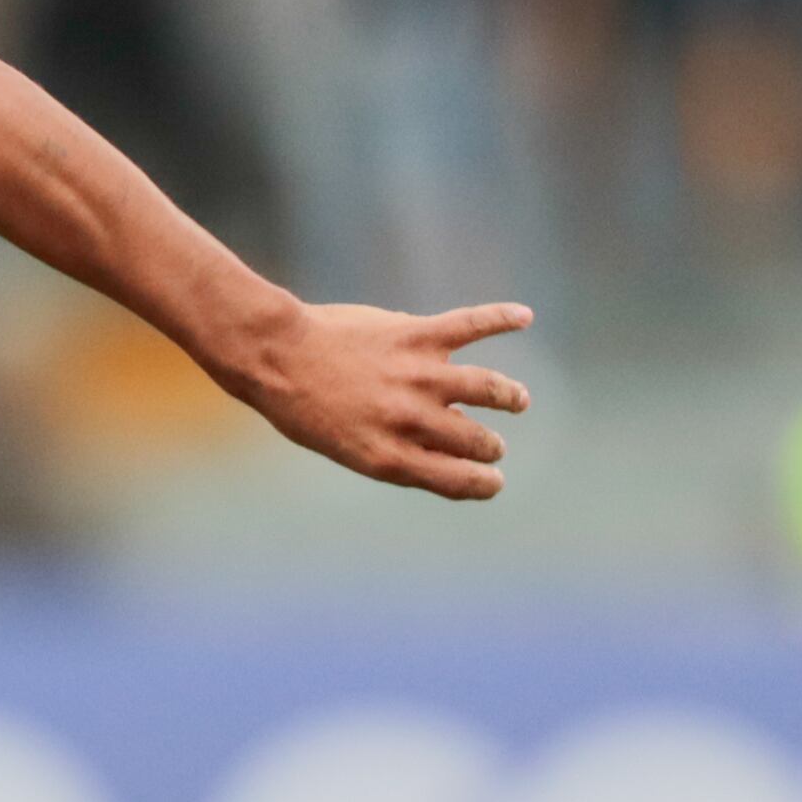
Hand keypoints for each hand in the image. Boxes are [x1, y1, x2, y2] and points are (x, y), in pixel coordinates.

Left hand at [228, 299, 536, 500]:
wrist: (277, 357)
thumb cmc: (304, 408)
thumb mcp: (347, 445)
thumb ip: (398, 445)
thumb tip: (447, 435)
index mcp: (390, 457)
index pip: (456, 481)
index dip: (482, 484)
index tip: (493, 481)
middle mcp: (410, 420)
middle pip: (475, 440)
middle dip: (490, 446)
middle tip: (492, 444)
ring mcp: (417, 376)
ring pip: (486, 388)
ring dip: (509, 395)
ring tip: (518, 399)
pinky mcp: (417, 336)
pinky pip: (471, 325)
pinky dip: (502, 317)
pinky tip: (524, 316)